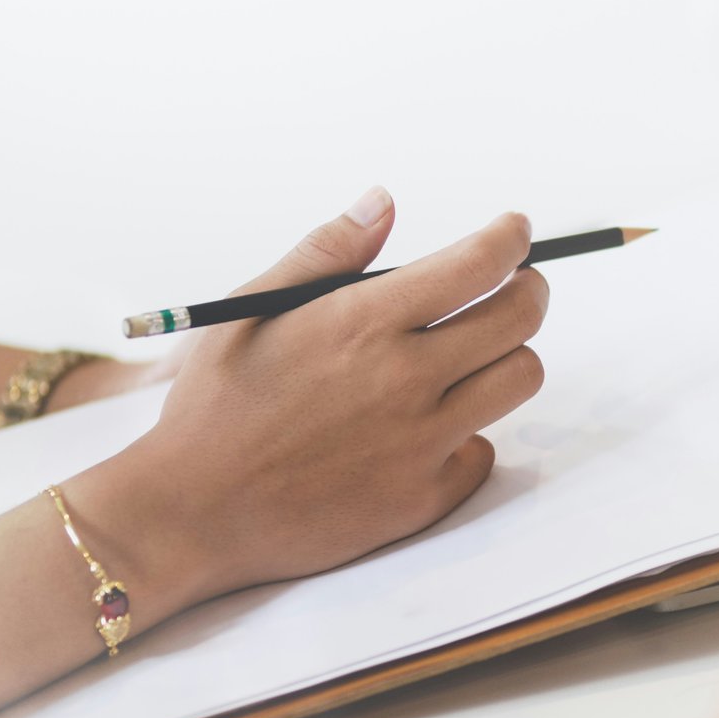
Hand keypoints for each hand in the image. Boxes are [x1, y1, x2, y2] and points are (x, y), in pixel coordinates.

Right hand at [62, 187, 549, 610]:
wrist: (190, 515)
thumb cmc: (214, 406)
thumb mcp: (252, 310)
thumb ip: (326, 252)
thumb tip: (383, 202)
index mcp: (364, 322)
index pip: (480, 263)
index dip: (510, 238)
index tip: (516, 232)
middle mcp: (406, 379)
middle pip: (521, 318)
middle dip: (529, 290)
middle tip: (517, 287)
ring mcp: (422, 444)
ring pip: (520, 380)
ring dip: (509, 358)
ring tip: (476, 355)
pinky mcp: (423, 499)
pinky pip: (482, 452)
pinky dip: (467, 435)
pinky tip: (431, 429)